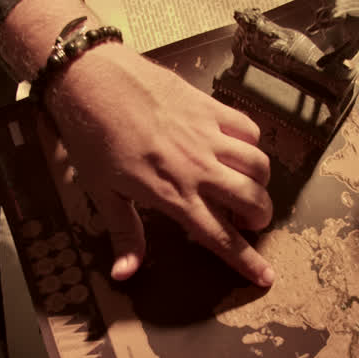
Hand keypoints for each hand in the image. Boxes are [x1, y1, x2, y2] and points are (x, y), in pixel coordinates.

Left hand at [43, 43, 274, 286]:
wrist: (92, 80)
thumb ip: (125, 233)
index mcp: (173, 195)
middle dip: (260, 218)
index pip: (220, 236)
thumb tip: (125, 274)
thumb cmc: (92, 138)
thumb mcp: (103, 192)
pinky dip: (251, 144)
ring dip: (260, 183)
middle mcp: (198, 168)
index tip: (266, 277)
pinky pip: (248, 128)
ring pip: (258, 165)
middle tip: (248, 222)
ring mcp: (207, 135)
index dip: (246, 260)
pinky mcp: (209, 107)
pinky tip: (237, 149)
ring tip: (246, 187)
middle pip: (252, 200)